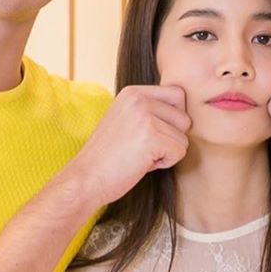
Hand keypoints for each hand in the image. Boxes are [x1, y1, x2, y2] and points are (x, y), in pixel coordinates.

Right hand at [68, 85, 191, 210]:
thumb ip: (150, 112)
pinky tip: (141, 163)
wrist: (85, 179)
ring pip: (183, 137)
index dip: (172, 119)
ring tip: (140, 156)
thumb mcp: (126, 122)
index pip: (177, 94)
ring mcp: (145, 116)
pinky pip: (180, 151)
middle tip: (143, 148)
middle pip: (184, 117)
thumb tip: (185, 115)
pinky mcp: (152, 137)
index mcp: (132, 92)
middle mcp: (139, 98)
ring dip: (166, 152)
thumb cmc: (107, 158)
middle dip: (170, 138)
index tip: (150, 134)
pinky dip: (164, 163)